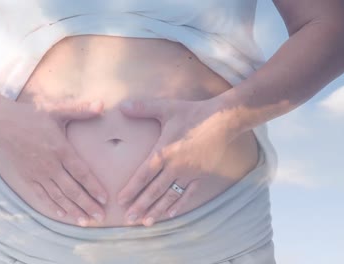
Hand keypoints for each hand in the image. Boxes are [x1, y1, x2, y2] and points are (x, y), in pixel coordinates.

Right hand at [0, 99, 107, 226]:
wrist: (1, 122)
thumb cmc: (31, 114)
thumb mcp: (56, 109)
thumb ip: (80, 110)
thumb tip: (102, 105)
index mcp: (60, 149)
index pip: (81, 173)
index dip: (93, 187)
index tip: (105, 199)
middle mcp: (50, 165)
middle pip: (72, 190)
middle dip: (87, 204)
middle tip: (100, 217)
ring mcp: (38, 173)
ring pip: (58, 196)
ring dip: (72, 209)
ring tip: (85, 220)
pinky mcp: (27, 177)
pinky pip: (41, 195)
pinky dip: (52, 206)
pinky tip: (62, 215)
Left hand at [116, 97, 237, 225]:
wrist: (222, 120)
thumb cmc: (192, 113)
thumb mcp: (166, 108)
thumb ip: (143, 108)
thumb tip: (121, 106)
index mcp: (164, 152)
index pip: (144, 175)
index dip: (132, 189)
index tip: (121, 201)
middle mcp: (175, 167)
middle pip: (154, 191)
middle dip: (141, 206)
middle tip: (129, 219)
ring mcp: (189, 173)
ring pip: (170, 196)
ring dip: (157, 210)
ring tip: (146, 222)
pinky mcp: (201, 176)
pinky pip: (188, 195)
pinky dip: (179, 205)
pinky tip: (170, 215)